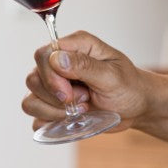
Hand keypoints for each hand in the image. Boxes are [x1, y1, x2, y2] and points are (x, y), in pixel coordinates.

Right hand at [22, 30, 151, 132]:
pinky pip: (35, 115)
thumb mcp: (113, 76)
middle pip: (33, 78)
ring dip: (54, 111)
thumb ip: (85, 65)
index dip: (51, 77)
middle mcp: (59, 62)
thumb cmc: (129, 87)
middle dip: (56, 97)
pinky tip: (70, 120)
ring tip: (81, 109)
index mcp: (75, 46)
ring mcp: (53, 84)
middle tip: (84, 100)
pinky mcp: (52, 104)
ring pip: (30, 99)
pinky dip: (49, 121)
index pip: (43, 55)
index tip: (69, 94)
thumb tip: (57, 58)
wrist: (136, 107)